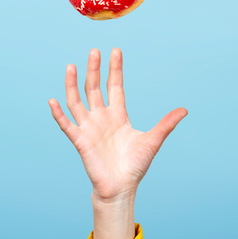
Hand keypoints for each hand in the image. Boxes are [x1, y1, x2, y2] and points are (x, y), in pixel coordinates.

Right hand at [49, 48, 187, 201]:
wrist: (121, 188)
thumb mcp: (153, 141)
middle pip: (95, 88)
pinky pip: (66, 125)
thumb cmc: (135, 166)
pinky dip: (59, 114)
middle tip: (94, 51)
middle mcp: (101, 118)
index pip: (115, 86)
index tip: (115, 51)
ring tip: (71, 66)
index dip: (115, 69)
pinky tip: (52, 101)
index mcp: (118, 115)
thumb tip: (185, 110)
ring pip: (77, 101)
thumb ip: (166, 124)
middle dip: (95, 70)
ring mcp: (89, 128)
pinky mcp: (80, 141)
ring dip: (73, 84)